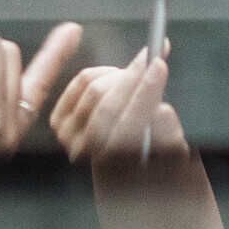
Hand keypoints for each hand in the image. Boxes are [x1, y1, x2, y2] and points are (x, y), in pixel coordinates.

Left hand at [46, 47, 185, 165]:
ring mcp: (69, 139)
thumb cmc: (147, 156)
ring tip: (140, 76)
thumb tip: (161, 110)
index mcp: (119, 169)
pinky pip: (82, 80)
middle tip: (153, 58)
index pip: (131, 129)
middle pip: (107, 105)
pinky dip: (103, 71)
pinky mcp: (58, 121)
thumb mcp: (170, 154)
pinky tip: (118, 77)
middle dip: (133, 76)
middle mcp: (90, 156)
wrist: (116, 170)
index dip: (145, 94)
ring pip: (95, 88)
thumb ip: (168, 135)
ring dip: (121, 75)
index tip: (159, 65)